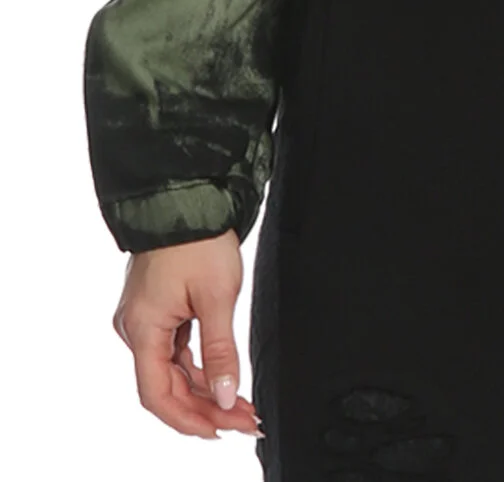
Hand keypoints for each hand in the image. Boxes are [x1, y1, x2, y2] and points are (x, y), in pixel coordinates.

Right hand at [112, 227, 263, 440]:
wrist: (185, 195)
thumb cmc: (198, 238)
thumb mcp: (218, 296)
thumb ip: (220, 351)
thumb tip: (226, 396)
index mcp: (141, 328)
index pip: (158, 395)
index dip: (190, 419)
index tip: (224, 430)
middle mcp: (135, 328)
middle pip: (166, 387)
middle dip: (205, 408)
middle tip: (245, 419)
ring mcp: (145, 319)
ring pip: (172, 371)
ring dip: (205, 391)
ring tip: (241, 405)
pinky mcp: (157, 310)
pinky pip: (174, 351)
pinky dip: (198, 368)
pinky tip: (223, 380)